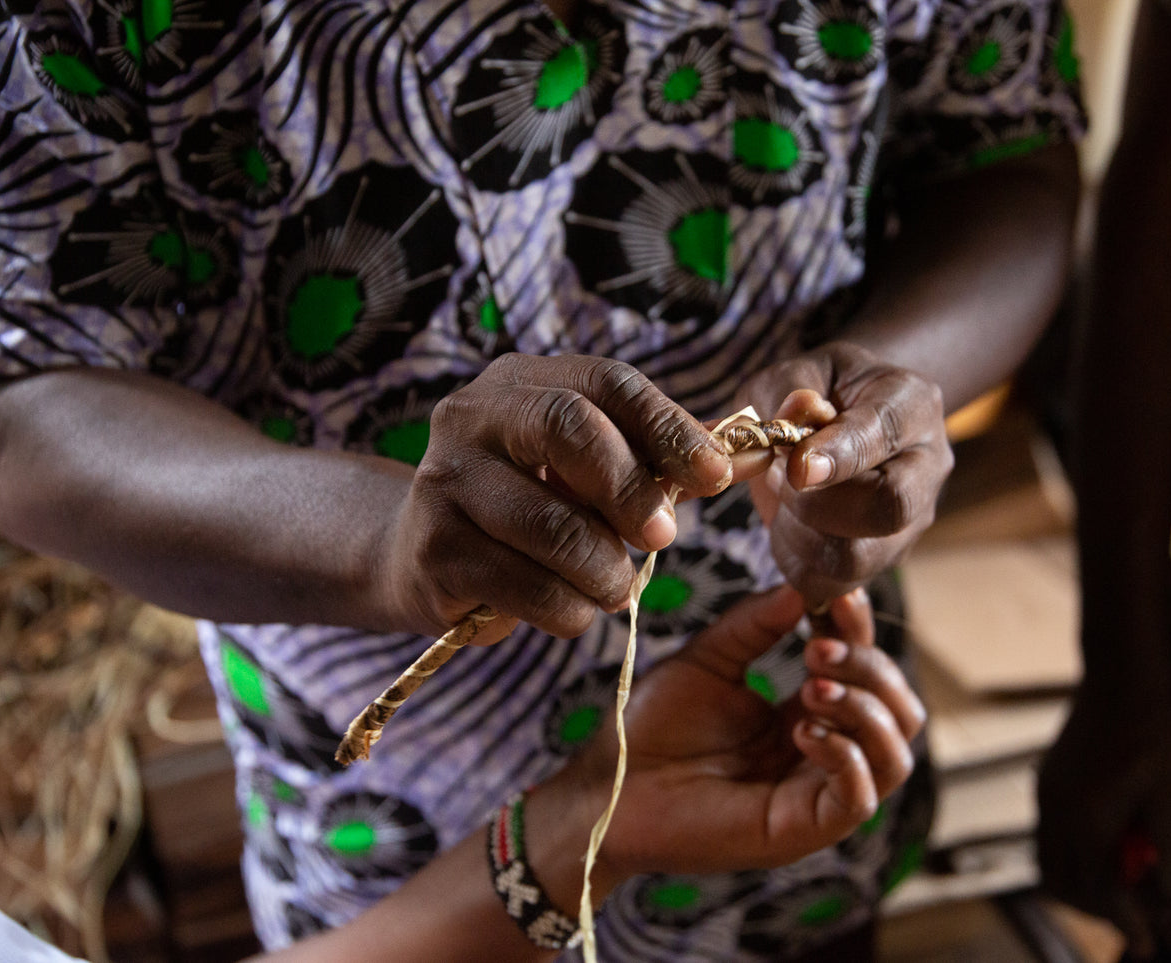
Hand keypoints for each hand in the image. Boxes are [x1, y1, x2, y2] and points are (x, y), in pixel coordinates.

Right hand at [381, 354, 732, 639]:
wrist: (417, 555)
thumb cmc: (526, 507)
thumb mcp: (587, 472)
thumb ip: (657, 462)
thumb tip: (753, 456)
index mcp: (523, 382)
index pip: (609, 384)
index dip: (670, 428)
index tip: (717, 477)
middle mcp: (474, 416)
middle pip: (567, 429)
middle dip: (631, 488)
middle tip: (665, 537)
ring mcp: (444, 480)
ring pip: (550, 523)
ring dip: (604, 568)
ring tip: (618, 587)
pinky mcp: (434, 549)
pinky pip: (524, 586)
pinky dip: (568, 609)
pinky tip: (574, 609)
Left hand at [538, 585, 924, 888]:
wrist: (609, 788)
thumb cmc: (651, 728)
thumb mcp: (708, 660)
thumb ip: (755, 624)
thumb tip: (803, 586)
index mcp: (804, 713)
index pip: (866, 670)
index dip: (860, 629)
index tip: (836, 596)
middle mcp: (821, 754)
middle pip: (898, 711)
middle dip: (869, 668)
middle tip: (818, 648)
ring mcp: (815, 794)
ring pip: (895, 755)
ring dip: (866, 710)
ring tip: (812, 686)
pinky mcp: (802, 829)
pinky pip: (860, 799)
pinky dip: (846, 756)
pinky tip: (803, 729)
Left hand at [734, 342, 952, 604]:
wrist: (843, 417)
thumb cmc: (819, 391)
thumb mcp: (795, 372)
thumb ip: (786, 391)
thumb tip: (792, 416)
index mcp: (911, 404)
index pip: (884, 436)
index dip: (840, 456)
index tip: (796, 468)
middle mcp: (926, 465)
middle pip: (889, 508)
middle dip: (817, 504)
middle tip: (779, 477)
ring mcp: (912, 519)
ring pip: (858, 558)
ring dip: (800, 535)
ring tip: (780, 498)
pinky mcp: (884, 557)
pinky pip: (835, 584)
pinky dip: (797, 561)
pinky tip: (787, 526)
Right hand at [1037, 668, 1170, 957]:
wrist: (1120, 677)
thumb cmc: (1154, 732)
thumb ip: (1163, 848)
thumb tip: (1161, 893)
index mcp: (1089, 816)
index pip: (1100, 889)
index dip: (1124, 922)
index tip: (1145, 944)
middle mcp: (1057, 810)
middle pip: (1060, 884)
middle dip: (1095, 908)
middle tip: (1133, 914)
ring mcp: (1045, 796)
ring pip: (1048, 862)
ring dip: (1081, 883)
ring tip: (1121, 883)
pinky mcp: (1045, 783)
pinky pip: (1050, 836)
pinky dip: (1074, 855)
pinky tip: (1108, 845)